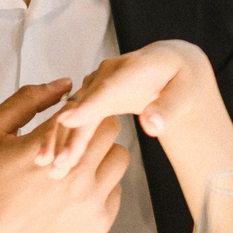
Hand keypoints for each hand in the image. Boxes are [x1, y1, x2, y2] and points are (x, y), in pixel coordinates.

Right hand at [0, 80, 130, 232]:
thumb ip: (26, 101)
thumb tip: (63, 84)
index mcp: (48, 146)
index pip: (88, 109)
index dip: (82, 109)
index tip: (74, 116)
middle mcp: (74, 173)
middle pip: (111, 129)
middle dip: (94, 129)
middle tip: (77, 139)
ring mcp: (89, 201)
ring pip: (119, 159)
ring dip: (103, 156)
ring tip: (79, 166)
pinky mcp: (97, 224)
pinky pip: (117, 192)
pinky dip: (102, 188)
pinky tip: (77, 193)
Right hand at [33, 40, 212, 172]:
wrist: (169, 67)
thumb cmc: (181, 80)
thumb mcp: (185, 91)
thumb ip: (169, 108)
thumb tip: (153, 126)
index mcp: (134, 68)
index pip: (108, 90)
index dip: (88, 106)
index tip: (69, 121)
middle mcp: (108, 73)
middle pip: (84, 105)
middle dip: (70, 135)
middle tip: (58, 163)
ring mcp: (96, 84)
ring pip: (73, 111)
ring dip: (59, 138)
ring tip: (47, 165)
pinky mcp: (90, 97)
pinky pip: (73, 117)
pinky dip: (61, 137)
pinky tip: (50, 158)